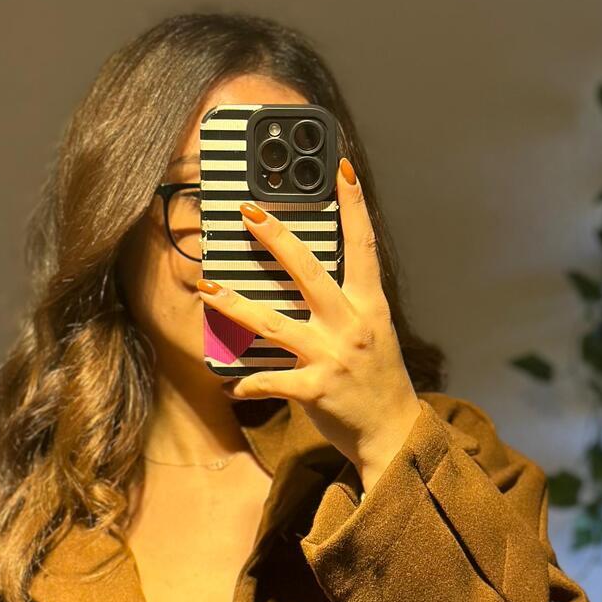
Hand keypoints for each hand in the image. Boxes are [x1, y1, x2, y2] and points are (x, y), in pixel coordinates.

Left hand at [198, 156, 420, 484]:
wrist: (393, 433)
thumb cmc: (378, 380)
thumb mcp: (373, 332)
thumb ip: (345, 305)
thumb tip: (307, 276)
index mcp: (369, 306)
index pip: (362, 245)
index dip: (353, 206)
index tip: (340, 168)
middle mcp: (351, 325)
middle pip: (309, 272)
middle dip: (277, 240)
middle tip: (248, 212)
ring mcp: (332, 356)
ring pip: (274, 323)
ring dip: (236, 306)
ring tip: (207, 289)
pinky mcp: (316, 389)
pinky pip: (272, 380)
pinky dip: (249, 382)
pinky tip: (231, 384)